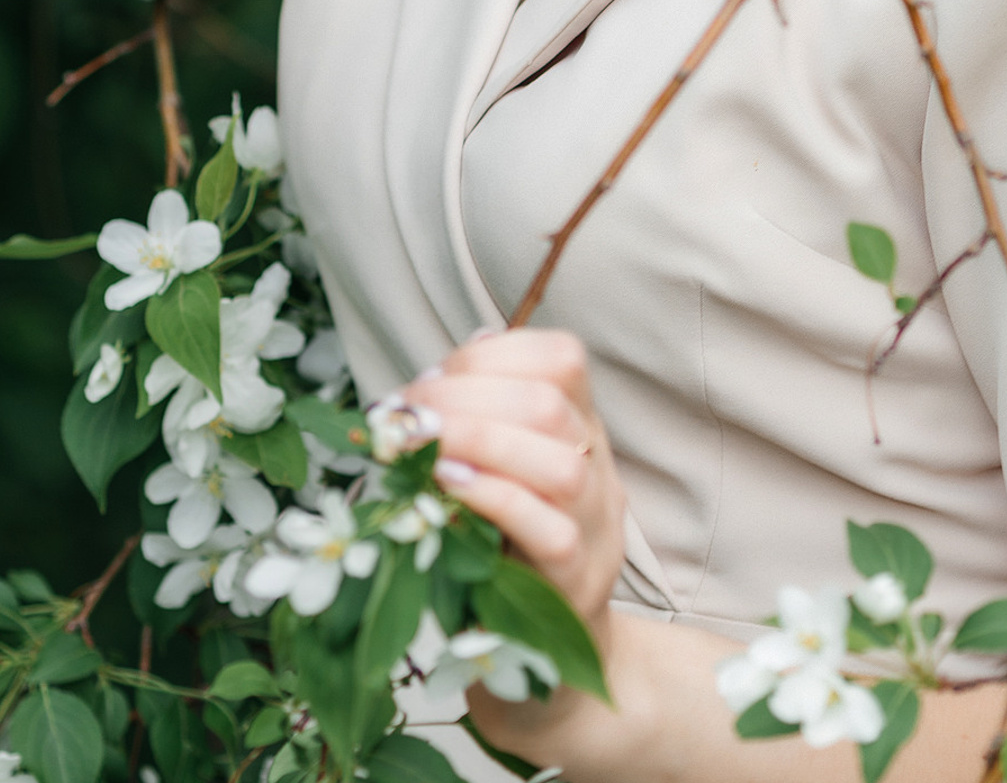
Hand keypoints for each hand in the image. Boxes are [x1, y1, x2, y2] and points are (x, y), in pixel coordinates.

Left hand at [401, 328, 625, 638]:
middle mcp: (598, 467)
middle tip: (408, 417)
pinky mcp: (579, 582)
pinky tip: (448, 488)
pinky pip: (550, 533)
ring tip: (422, 447)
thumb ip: (477, 425)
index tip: (430, 381)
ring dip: (480, 443)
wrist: (556, 649)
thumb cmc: (509, 546)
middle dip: (467, 398)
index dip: (492, 358)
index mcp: (581, 426)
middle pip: (552, 406)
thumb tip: (432, 380)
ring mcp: (596, 526)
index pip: (563, 360)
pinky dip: (495, 499)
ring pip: (562, 467)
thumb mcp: (499, 472)